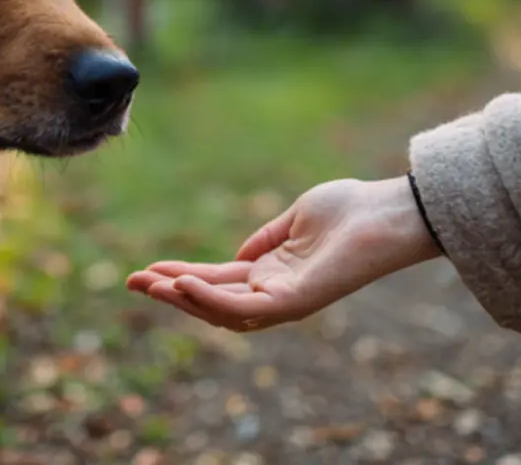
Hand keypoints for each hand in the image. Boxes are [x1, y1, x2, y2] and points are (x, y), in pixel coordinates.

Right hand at [126, 177, 441, 331]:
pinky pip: (244, 309)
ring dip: (182, 301)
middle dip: (170, 293)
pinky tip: (182, 286)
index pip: (217, 280)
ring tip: (149, 285)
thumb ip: (266, 239)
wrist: (389, 213)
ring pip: (222, 311)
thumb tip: (238, 257)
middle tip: (131, 282)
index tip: (146, 271)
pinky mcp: (295, 302)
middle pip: (212, 300)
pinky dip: (210, 301)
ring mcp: (285, 300)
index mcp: (272, 273)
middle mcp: (274, 292)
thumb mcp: (296, 219)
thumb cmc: (351, 210)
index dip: (181, 276)